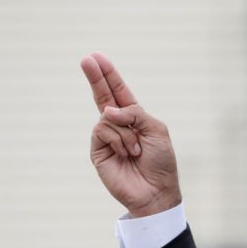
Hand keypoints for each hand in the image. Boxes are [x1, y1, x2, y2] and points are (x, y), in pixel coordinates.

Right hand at [81, 52, 180, 216]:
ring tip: (136, 150)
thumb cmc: (160, 161)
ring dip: (126, 132)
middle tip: (86, 59)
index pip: (118, 92)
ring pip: (107, 117)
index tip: (97, 57)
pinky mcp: (97, 151)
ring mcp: (106, 138)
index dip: (109, 75)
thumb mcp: (156, 129)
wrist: (155, 190)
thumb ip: (135, 113)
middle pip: (102, 96)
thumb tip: (107, 111)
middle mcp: (118, 125)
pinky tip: (126, 153)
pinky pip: (102, 131)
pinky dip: (118, 139)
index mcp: (135, 117)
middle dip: (95, 77)